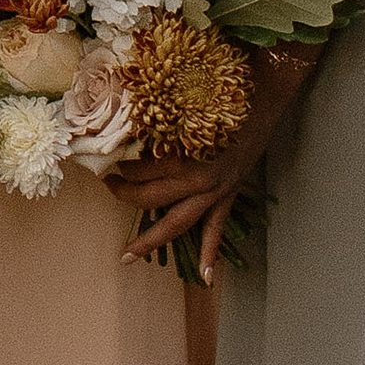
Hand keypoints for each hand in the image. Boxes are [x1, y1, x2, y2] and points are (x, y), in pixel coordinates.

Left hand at [118, 50, 311, 284]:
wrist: (264, 93)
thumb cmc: (221, 86)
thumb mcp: (181, 95)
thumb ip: (156, 106)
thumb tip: (123, 100)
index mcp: (180, 152)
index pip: (137, 168)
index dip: (115, 165)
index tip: (99, 159)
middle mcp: (195, 178)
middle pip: (149, 199)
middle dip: (122, 196)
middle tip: (105, 186)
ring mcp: (213, 191)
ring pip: (176, 224)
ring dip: (150, 240)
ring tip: (127, 257)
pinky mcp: (229, 195)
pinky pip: (216, 229)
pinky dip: (211, 253)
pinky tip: (206, 277)